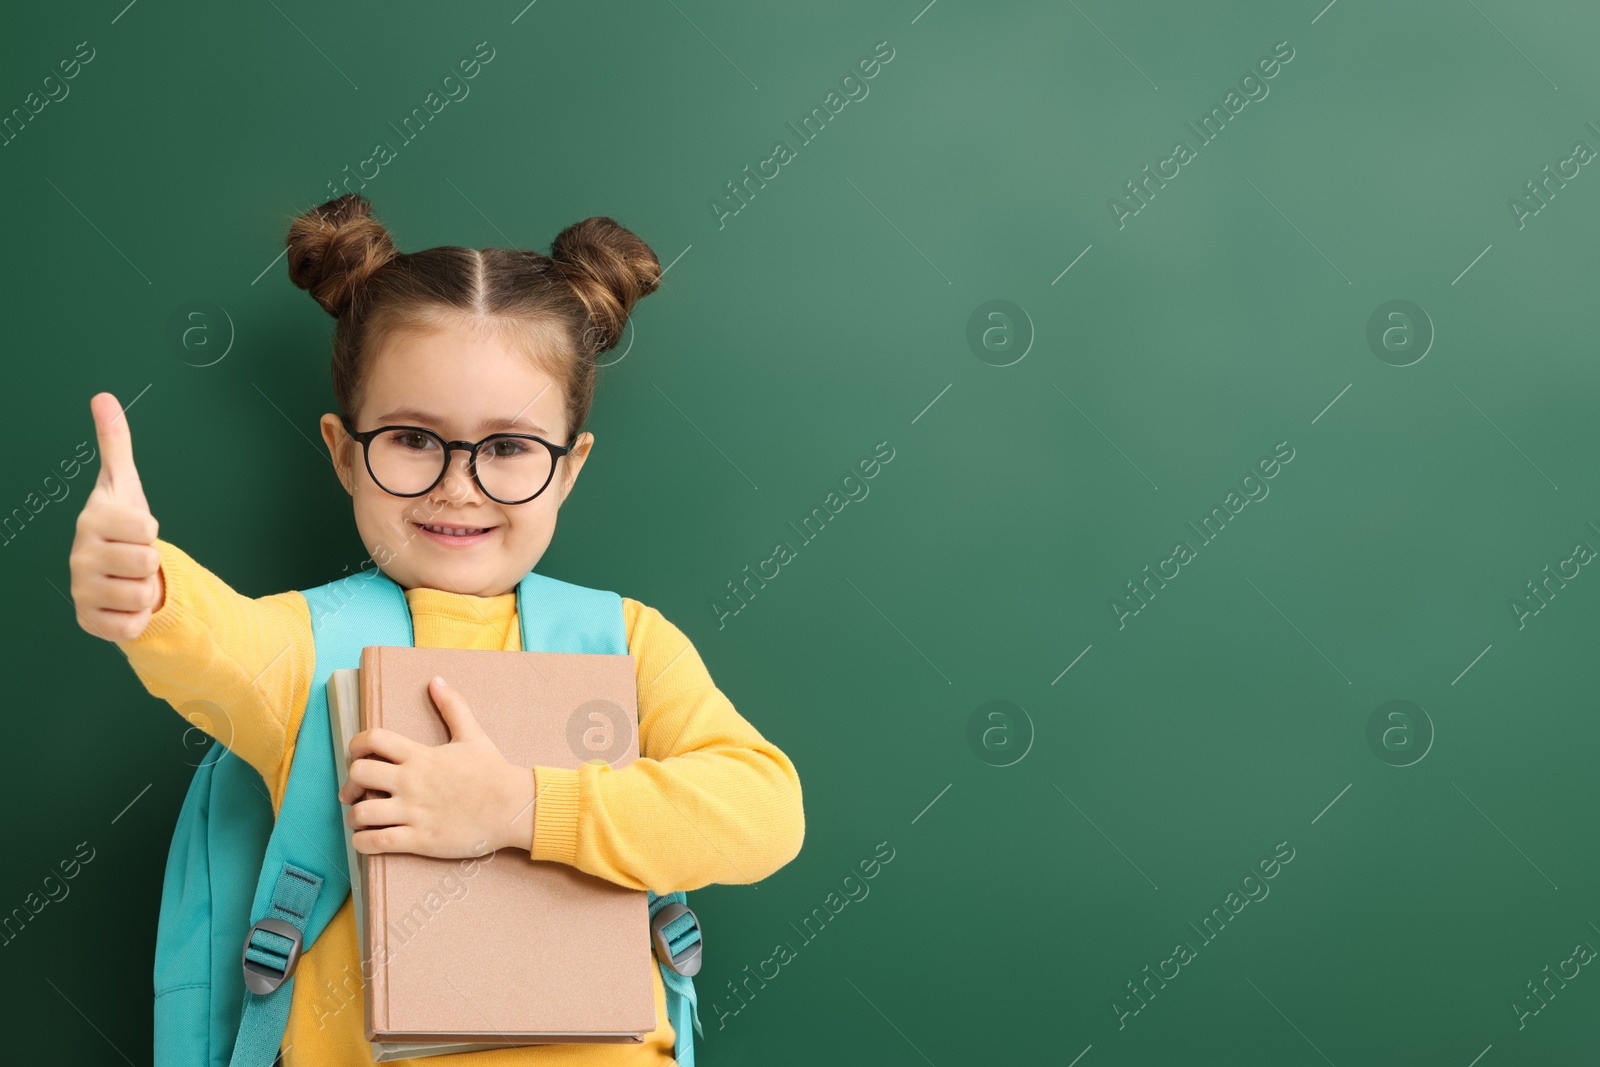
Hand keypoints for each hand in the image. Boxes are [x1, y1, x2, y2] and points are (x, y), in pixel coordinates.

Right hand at [70, 392, 162, 641]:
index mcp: (91, 521)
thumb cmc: (124, 526)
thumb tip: (103, 397)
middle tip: (135, 557)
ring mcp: (81, 591)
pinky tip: (124, 604)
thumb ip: (115, 442)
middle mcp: (78, 557)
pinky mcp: (90, 623)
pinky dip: (137, 619)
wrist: (119, 572)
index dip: (150, 530)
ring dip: (146, 590)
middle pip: (146, 562)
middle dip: (151, 561)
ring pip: (142, 595)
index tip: (136, 529)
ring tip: (131, 579)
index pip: (145, 527)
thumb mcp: (124, 484)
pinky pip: (131, 626)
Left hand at [338, 676, 534, 857]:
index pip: (372, 739)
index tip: (358, 755)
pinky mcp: (419, 839)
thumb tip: (436, 680)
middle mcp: (411, 782)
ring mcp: (414, 812)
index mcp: (420, 756)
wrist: (513, 807)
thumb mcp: (473, 734)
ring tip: (361, 819)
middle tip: (355, 791)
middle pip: (359, 774)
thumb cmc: (492, 771)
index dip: (356, 745)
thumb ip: (452, 706)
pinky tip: (367, 839)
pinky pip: (376, 843)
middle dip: (351, 783)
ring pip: (362, 813)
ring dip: (354, 817)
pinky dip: (363, 842)